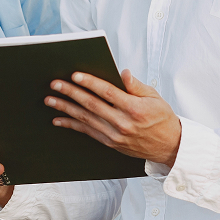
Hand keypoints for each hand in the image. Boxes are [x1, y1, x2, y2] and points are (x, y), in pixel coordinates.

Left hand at [46, 69, 180, 166]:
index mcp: (135, 109)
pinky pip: (87, 132)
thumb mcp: (154, 98)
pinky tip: (58, 119)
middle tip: (55, 84)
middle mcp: (123, 123)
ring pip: (85, 119)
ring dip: (65, 108)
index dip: (90, 82)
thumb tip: (123, 72)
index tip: (75, 75)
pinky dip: (71, 125)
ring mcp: (115, 135)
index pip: (107, 92)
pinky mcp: (110, 143)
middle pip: (91, 105)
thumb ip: (136, 85)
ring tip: (50, 100)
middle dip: (71, 93)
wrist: (170, 146)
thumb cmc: (162, 118)